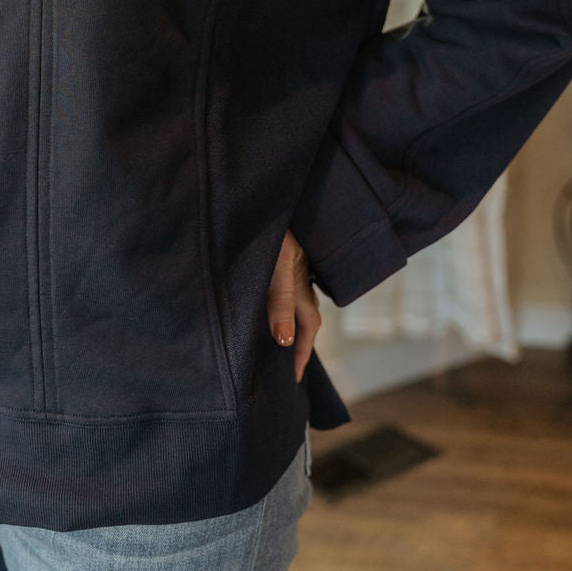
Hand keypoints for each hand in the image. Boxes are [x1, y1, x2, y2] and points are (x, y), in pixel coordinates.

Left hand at [266, 228, 320, 382]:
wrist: (267, 187)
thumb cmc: (269, 224)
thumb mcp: (274, 262)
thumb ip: (278, 299)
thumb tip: (282, 340)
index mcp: (299, 284)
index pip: (305, 330)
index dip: (297, 357)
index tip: (291, 383)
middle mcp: (299, 278)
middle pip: (303, 320)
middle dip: (295, 347)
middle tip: (285, 373)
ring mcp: (292, 266)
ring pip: (293, 303)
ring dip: (287, 326)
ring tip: (273, 348)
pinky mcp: (281, 255)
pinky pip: (284, 288)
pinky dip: (278, 305)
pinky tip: (266, 307)